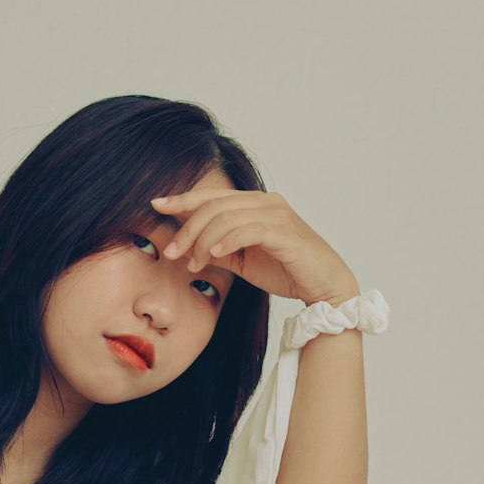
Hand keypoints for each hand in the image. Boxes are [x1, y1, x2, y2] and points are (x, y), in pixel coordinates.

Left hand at [149, 188, 357, 306]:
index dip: (183, 199)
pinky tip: (213, 255)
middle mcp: (266, 202)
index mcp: (256, 204)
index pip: (213, 196)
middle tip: (171, 252)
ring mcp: (277, 214)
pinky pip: (247, 230)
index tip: (157, 205)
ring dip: (203, 241)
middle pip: (214, 204)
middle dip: (187, 228)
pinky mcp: (285, 232)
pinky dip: (226, 241)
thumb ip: (220, 250)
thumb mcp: (244, 261)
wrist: (325, 287)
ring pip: (226, 216)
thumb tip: (188, 249)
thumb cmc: (288, 271)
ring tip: (192, 263)